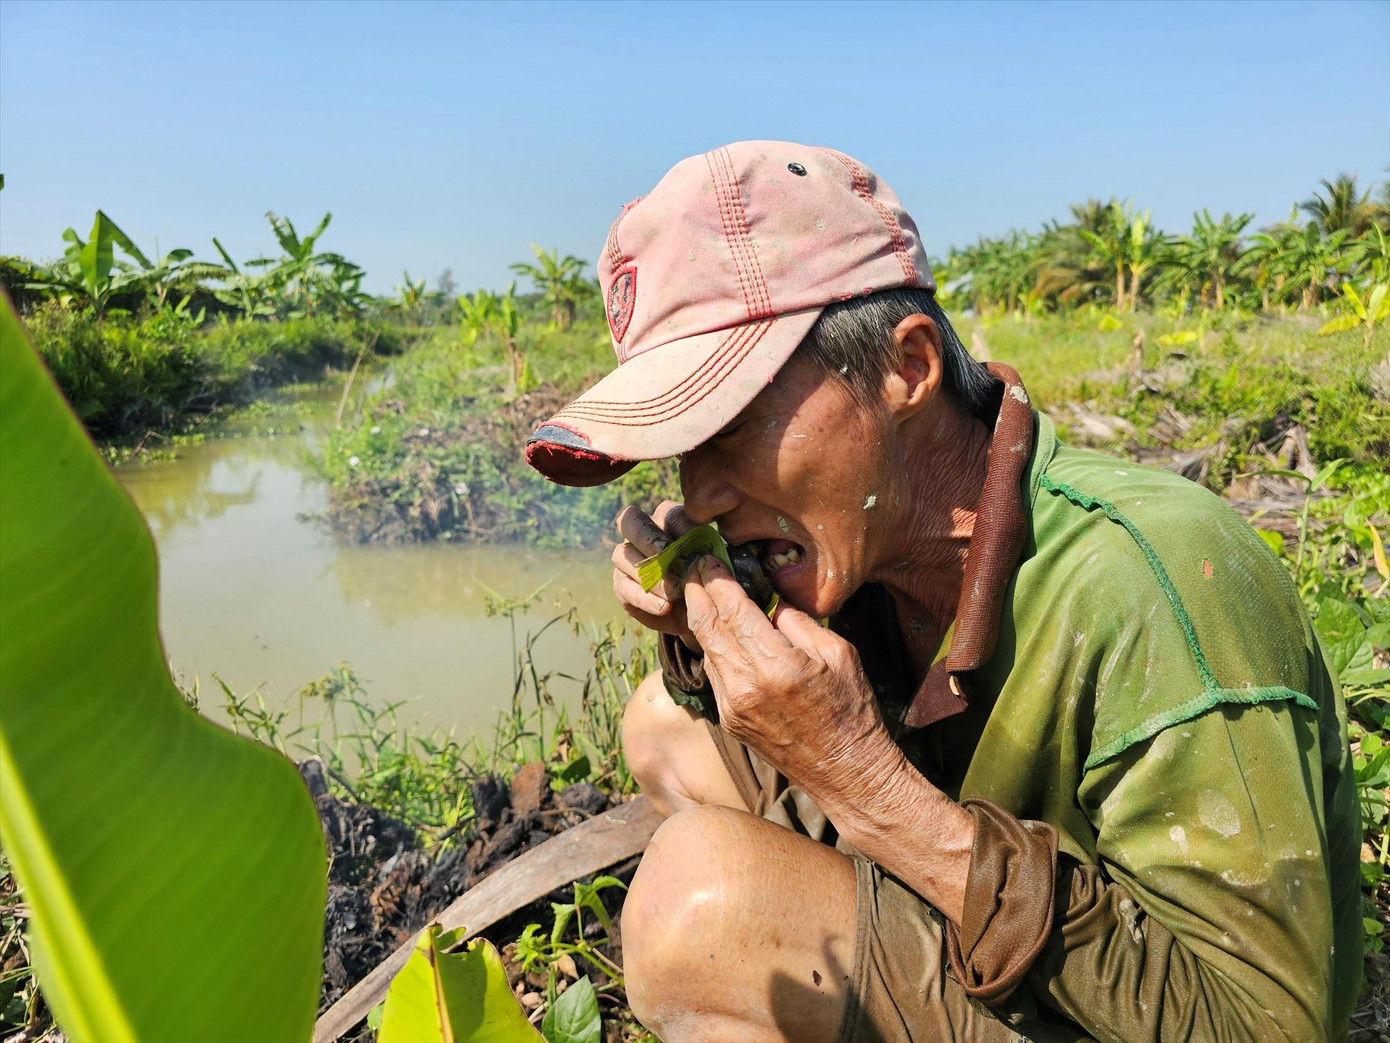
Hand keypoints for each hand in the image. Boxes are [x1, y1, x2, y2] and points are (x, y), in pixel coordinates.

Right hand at [611, 501, 699, 648]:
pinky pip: (623, 586)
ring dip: (651, 576)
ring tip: (676, 594)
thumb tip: (704, 553)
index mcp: (668, 518)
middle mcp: (642, 531)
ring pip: (623, 555)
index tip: (699, 552)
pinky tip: (665, 607)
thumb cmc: (708, 578)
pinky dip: (645, 598)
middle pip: (630, 521)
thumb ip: (710, 552)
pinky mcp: (621, 583)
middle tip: (672, 563)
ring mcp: (626, 556)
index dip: (682, 532)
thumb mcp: (715, 564)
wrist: (699, 610)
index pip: (668, 514)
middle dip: (652, 543)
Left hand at [683, 554, 898, 806]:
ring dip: (699, 618)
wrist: (847, 772)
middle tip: (693, 567)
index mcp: (775, 665)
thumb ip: (798, 623)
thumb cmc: (852, 710)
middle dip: (697, 592)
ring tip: (699, 592)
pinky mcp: (729, 721)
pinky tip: (715, 631)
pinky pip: (714, 674)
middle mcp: (745, 686)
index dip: (716, 580)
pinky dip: (712, 647)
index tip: (709, 558)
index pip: (733, 610)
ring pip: (705, 650)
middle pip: (706, 627)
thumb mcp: (838, 653)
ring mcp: (732, 707)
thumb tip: (771, 604)